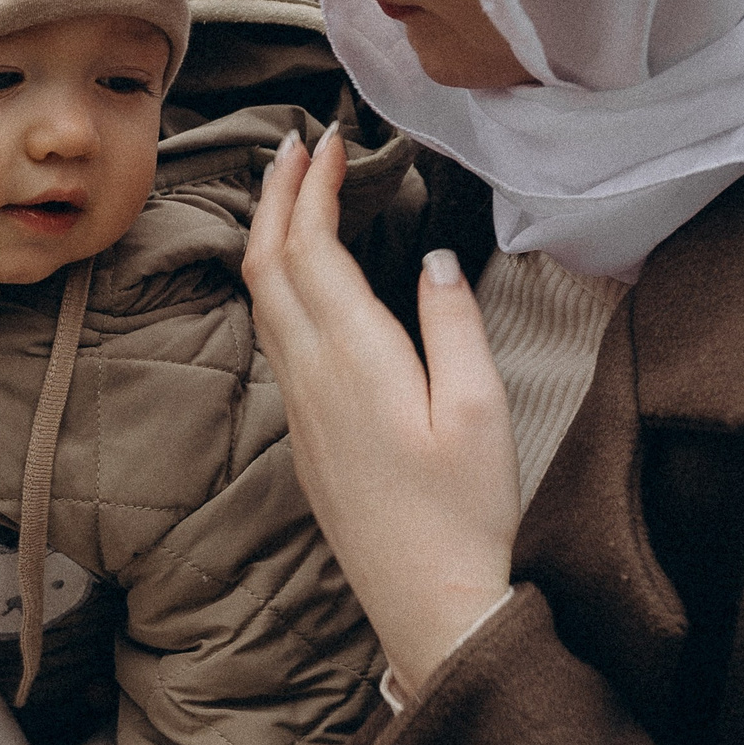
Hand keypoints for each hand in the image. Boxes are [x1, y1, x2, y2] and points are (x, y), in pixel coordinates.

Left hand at [244, 131, 520, 699]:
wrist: (429, 606)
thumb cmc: (466, 515)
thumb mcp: (481, 410)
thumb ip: (454, 324)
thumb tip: (435, 257)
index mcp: (354, 360)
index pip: (312, 249)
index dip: (311, 187)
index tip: (327, 138)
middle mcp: (311, 378)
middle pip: (268, 266)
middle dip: (275, 196)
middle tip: (293, 144)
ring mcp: (300, 410)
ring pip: (263, 303)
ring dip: (269, 237)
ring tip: (288, 193)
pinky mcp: (305, 436)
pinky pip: (274, 339)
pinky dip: (278, 284)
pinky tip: (300, 278)